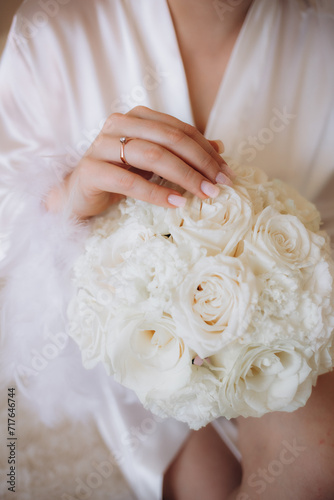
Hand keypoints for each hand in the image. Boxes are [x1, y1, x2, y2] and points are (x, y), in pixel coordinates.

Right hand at [45, 106, 232, 218]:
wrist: (80, 193)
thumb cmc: (120, 175)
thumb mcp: (154, 162)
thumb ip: (182, 152)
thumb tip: (220, 147)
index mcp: (137, 117)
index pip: (180, 130)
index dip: (207, 151)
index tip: (226, 173)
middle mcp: (119, 125)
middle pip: (170, 139)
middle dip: (201, 163)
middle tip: (221, 185)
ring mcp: (102, 145)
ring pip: (153, 155)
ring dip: (185, 176)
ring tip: (205, 194)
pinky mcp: (92, 170)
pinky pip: (130, 182)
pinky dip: (157, 193)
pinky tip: (177, 203)